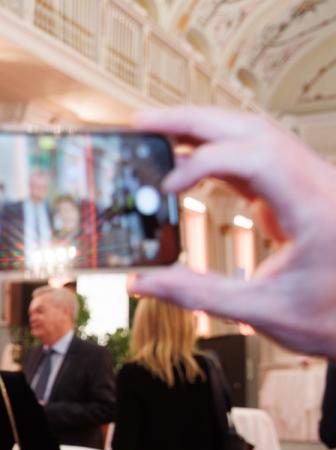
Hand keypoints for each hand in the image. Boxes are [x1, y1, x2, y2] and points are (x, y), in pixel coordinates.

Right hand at [130, 106, 335, 357]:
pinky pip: (257, 155)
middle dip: (193, 122)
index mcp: (316, 209)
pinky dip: (218, 152)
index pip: (258, 157)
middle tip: (143, 124)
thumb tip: (145, 282)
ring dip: (204, 130)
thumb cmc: (331, 317)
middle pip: (251, 130)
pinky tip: (187, 159)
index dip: (205, 162)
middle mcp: (319, 184)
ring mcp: (311, 183)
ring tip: (157, 133)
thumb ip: (199, 294)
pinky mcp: (300, 191)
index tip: (167, 187)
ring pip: (254, 135)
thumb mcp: (262, 311)